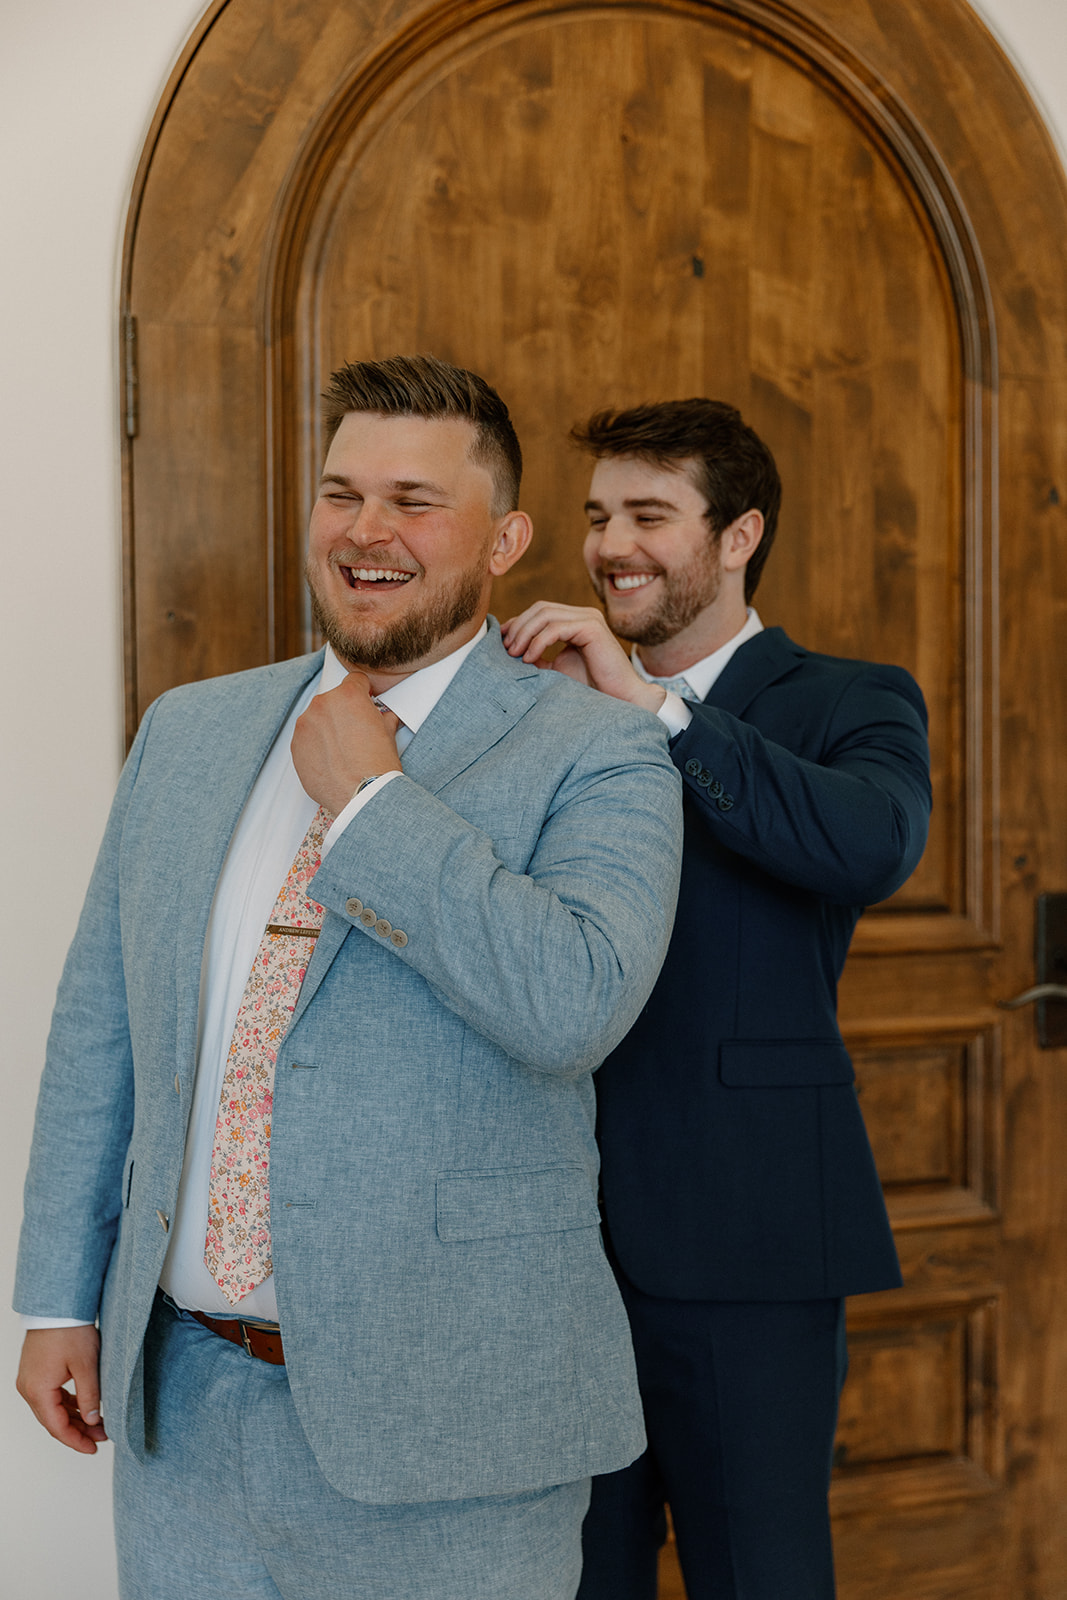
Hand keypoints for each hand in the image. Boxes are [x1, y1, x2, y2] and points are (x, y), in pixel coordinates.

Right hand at [16, 1326, 107, 1453]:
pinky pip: (51, 1397)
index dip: (76, 1441)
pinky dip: (67, 1404)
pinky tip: (84, 1407)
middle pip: (53, 1421)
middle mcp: (29, 1389)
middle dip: (78, 1431)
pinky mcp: (36, 1372)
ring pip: (52, 1410)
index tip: (93, 1448)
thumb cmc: (69, 1330)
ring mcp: (30, 1380)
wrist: (58, 1305)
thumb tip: (91, 1421)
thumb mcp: (86, 1366)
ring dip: (74, 1418)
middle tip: (101, 1436)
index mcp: (38, 1391)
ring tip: (98, 1424)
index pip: (57, 1427)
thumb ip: (89, 1396)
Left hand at [291, 672, 402, 814]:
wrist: (362, 795)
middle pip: (333, 699)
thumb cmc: (377, 766)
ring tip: (342, 750)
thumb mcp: (388, 734)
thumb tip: (384, 717)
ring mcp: (305, 725)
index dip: (363, 692)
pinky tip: (330, 760)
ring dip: (327, 728)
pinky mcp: (295, 745)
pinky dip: (315, 745)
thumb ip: (382, 718)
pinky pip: (306, 738)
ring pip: (317, 718)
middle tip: (355, 733)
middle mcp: (323, 704)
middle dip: (343, 712)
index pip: (354, 680)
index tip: (364, 703)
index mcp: (348, 695)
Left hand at [501, 603, 666, 711]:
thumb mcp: (555, 669)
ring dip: (524, 633)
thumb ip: (537, 655)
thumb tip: (509, 648)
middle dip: (518, 627)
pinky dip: (537, 642)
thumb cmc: (590, 687)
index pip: (540, 612)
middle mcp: (583, 615)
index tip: (501, 642)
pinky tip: (528, 658)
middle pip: (540, 608)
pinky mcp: (591, 627)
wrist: (619, 699)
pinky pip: (555, 628)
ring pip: (544, 614)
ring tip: (514, 654)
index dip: (518, 623)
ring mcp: (589, 618)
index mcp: (576, 621)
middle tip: (506, 650)